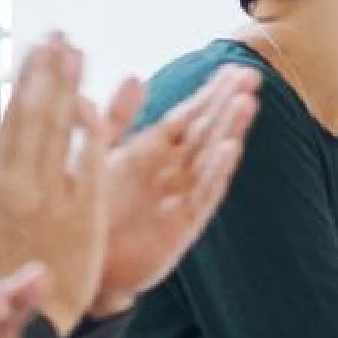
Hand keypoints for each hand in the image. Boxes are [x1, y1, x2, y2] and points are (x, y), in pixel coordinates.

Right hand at [0, 34, 109, 332]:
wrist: (31, 310)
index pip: (8, 119)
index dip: (22, 80)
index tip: (32, 47)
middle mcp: (19, 183)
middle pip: (33, 115)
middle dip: (46, 71)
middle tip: (57, 34)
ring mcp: (53, 195)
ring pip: (58, 130)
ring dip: (68, 87)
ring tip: (76, 52)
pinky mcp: (83, 210)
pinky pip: (88, 161)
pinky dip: (89, 130)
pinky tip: (93, 101)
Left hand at [91, 64, 261, 314]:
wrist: (86, 269)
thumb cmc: (93, 214)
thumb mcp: (98, 158)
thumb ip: (110, 120)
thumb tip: (125, 78)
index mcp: (154, 152)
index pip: (190, 115)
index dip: (212, 92)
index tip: (234, 67)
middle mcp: (174, 171)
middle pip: (208, 130)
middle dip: (229, 103)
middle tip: (252, 74)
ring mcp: (182, 197)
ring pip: (211, 157)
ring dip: (230, 129)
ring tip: (247, 102)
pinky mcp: (183, 225)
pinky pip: (203, 194)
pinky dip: (216, 170)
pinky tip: (231, 147)